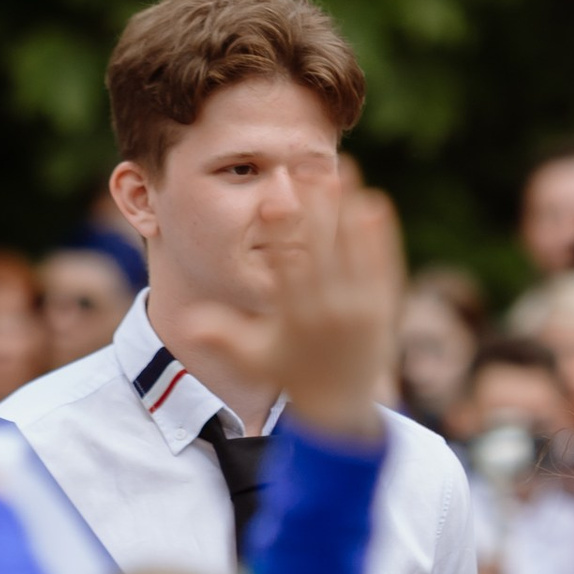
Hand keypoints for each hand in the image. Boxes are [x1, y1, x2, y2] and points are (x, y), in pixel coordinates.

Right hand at [161, 171, 402, 443]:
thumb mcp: (252, 359)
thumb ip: (222, 337)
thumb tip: (186, 322)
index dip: (281, 231)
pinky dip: (382, 237)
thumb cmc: (291, 374)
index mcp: (296, 318)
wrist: (341, 406)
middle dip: (316, 208)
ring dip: (351, 209)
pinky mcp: (386, 308)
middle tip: (309, 168)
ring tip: (344, 169)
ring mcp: (363, 309)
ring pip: (358, 252)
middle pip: (324, 251)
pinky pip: (385, 265)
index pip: (287, 266)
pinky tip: (377, 204)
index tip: (274, 198)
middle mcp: (332, 312)